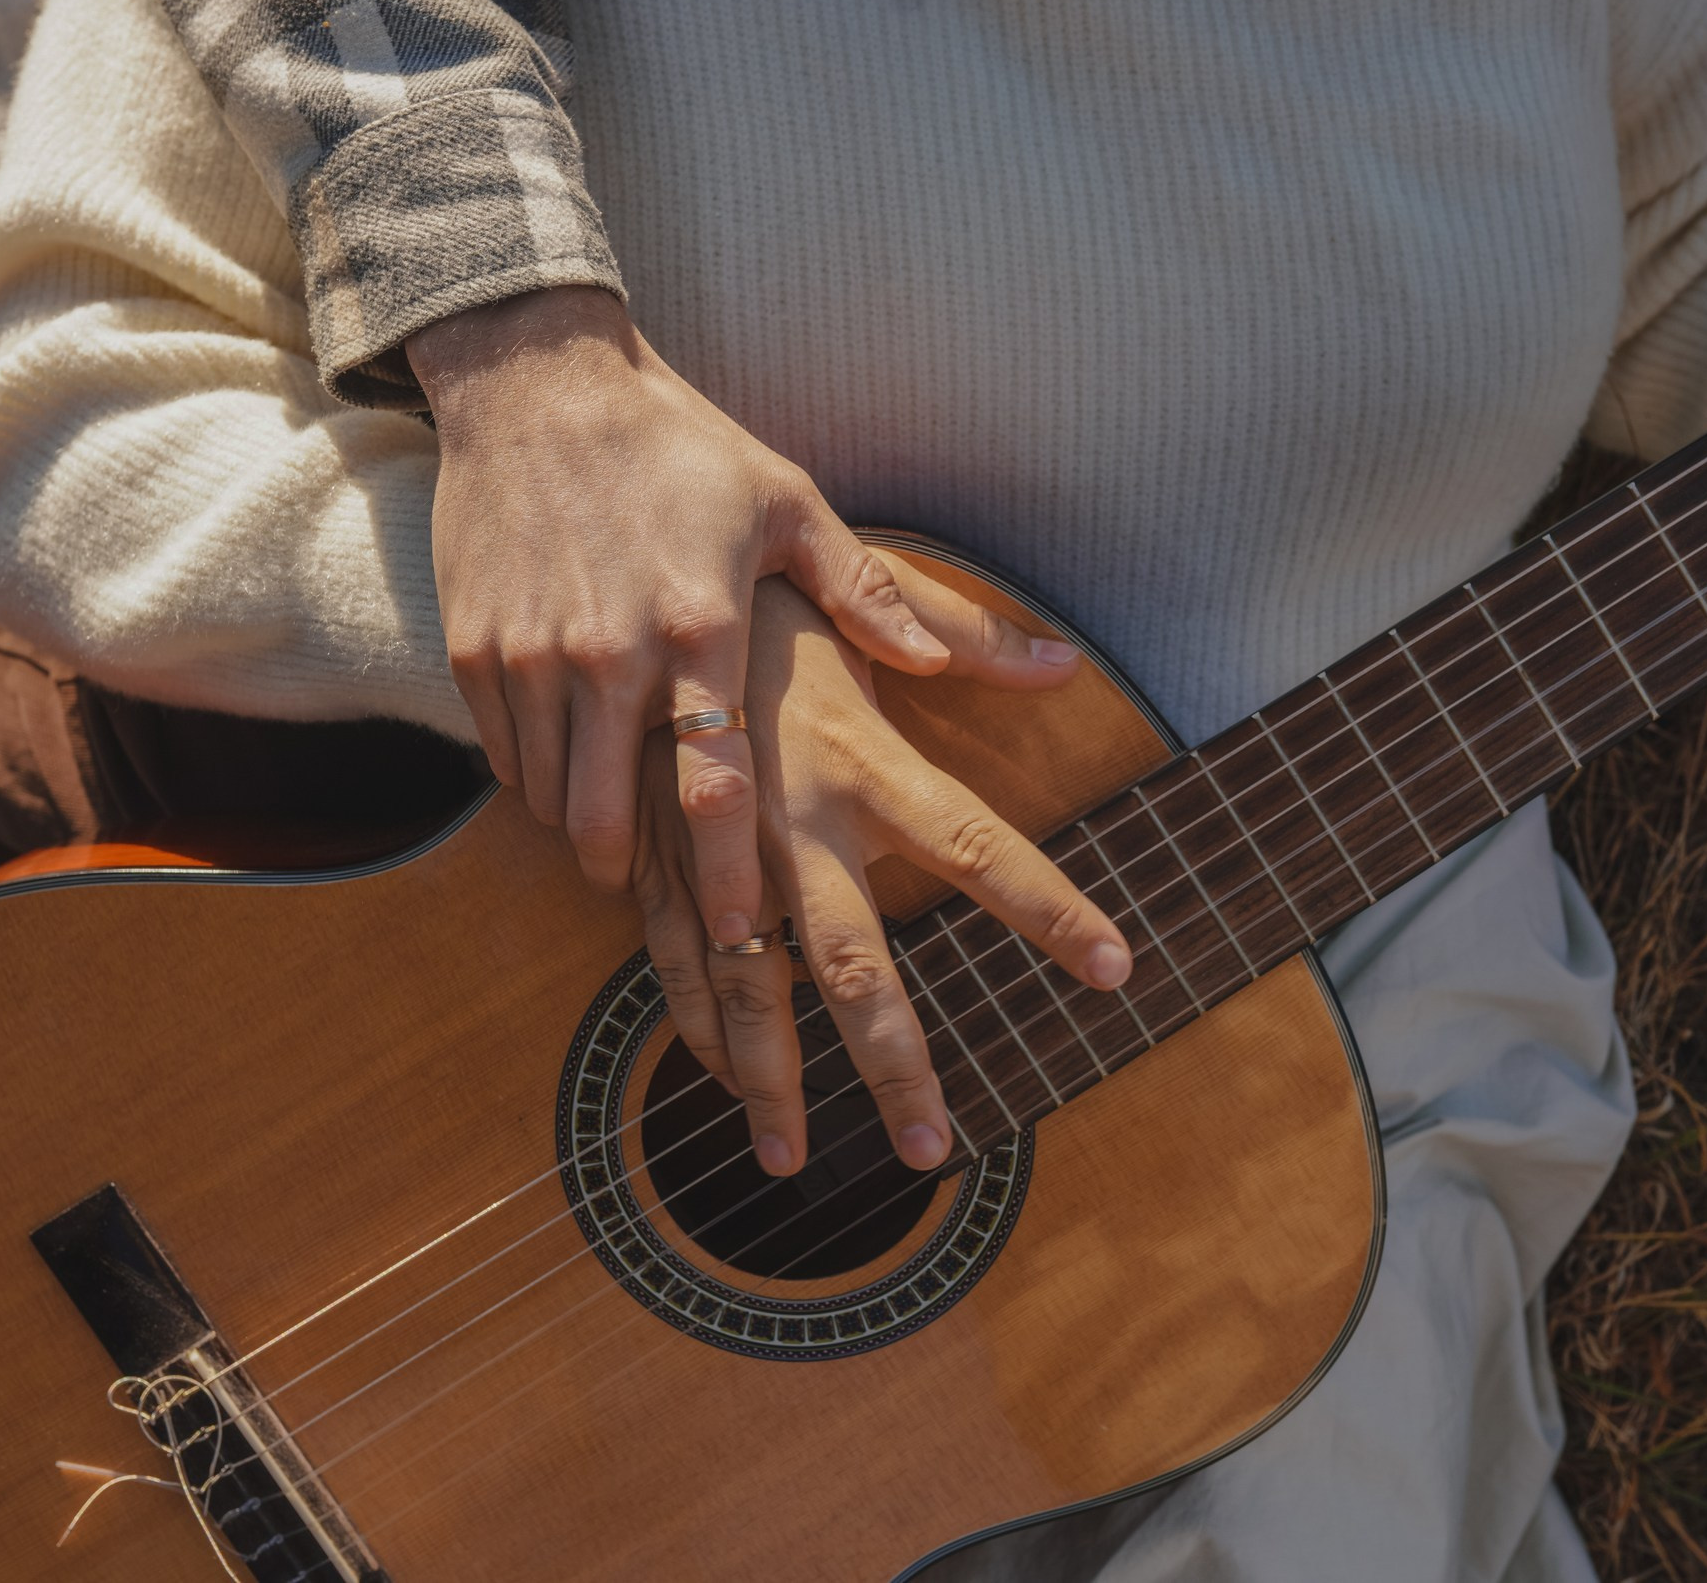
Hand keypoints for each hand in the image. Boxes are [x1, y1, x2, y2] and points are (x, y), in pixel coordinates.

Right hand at [412, 287, 953, 938]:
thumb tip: (964, 664)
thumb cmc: (679, 447)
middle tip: (666, 900)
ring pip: (553, 801)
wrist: (537, 381)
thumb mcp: (790, 507)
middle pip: (612, 821)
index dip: (731, 873)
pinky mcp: (476, 650)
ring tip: (620, 840)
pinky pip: (507, 758)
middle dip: (639, 879)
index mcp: (704, 628)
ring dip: (587, 833)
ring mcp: (532, 656)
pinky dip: (540, 781)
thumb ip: (875, 597)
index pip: (717, 786)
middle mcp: (610, 654)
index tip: (748, 936)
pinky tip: (571, 771)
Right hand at [631, 567, 1134, 1175]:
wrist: (592, 544)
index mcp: (858, 751)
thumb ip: (961, 634)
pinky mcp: (648, 850)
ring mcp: (711, 844)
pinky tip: (721, 1081)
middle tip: (930, 1146)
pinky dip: (694, 1024)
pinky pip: (671, 958)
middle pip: (849, 960)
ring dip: (768, 1080)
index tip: (1114, 968)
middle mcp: (787, 815)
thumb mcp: (847, 577)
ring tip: (792, 1162)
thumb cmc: (738, 567)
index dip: (1048, 908)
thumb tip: (1065, 664)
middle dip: (891, 1059)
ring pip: (742, 986)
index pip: (977, 844)